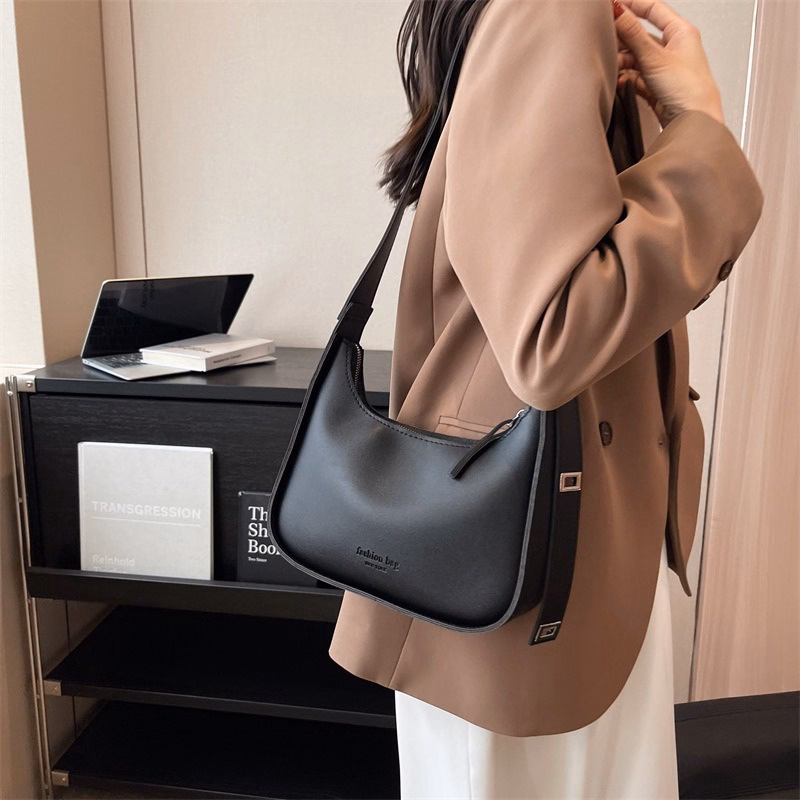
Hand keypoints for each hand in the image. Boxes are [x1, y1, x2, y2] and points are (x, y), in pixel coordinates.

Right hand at [612, 0, 725, 127]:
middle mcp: (674, 48)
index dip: (633, 5)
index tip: (613, 5)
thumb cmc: (689, 89)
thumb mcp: (655, 57)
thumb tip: (618, 11)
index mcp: (681, 32)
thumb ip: (633, 34)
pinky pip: (636, 76)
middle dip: (623, 40)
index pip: (654, 9)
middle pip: (641, 35)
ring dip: (623, 62)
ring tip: (614, 68)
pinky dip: (626, 78)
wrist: (693, 122)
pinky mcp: (656, 87)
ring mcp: (664, 68)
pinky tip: (620, 81)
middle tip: (607, 42)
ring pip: (636, 58)